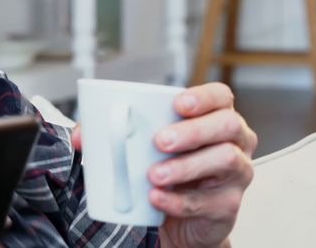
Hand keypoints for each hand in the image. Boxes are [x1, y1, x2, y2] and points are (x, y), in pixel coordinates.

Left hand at [73, 83, 256, 247]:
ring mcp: (236, 174)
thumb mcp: (141, 147)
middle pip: (228, 125)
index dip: (204, 96)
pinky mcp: (227, 205)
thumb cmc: (163, 169)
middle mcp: (234, 142)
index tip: (177, 104)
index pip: (222, 96)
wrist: (175, 219)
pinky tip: (158, 198)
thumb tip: (79, 137)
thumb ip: (108, 134)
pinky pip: (209, 201)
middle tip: (160, 141)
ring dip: (186, 166)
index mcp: (214, 119)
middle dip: (194, 131)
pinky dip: (179, 200)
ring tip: (154, 174)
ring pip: (225, 161)